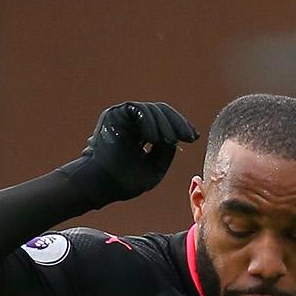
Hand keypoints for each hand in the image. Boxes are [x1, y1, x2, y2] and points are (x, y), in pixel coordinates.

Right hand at [72, 101, 198, 205]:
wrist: (101, 184)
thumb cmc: (123, 182)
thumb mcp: (154, 170)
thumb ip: (166, 154)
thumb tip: (176, 139)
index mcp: (141, 135)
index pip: (164, 123)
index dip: (180, 127)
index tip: (194, 137)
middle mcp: (133, 123)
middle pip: (162, 113)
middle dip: (178, 124)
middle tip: (189, 136)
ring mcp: (124, 117)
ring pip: (153, 111)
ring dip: (164, 125)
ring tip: (169, 140)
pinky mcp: (116, 114)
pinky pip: (139, 110)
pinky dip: (149, 122)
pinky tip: (154, 138)